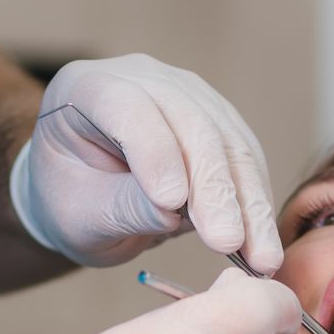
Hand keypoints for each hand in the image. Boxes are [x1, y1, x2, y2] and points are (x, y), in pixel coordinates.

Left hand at [9, 54, 282, 271]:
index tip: (172, 202)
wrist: (88, 194)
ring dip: (247, 202)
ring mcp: (185, 93)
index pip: (127, 107)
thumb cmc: (72, 202)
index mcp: (85, 88)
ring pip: (228, 142)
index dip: (154, 152)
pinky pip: (245, 157)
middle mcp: (140, 77)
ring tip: (259, 256)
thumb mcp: (81, 216)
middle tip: (225, 241)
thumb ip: (122, 207)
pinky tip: (261, 243)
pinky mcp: (217, 117)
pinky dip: (255, 202)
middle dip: (213, 187)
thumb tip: (172, 210)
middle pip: (190, 122)